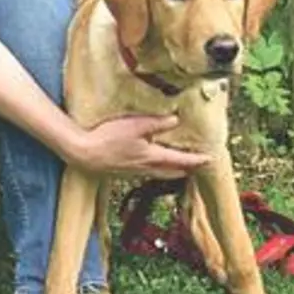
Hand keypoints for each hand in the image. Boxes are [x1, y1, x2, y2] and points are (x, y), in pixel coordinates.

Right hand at [61, 114, 210, 178]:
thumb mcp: (135, 125)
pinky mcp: (123, 171)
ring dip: (172, 170)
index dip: (196, 159)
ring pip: (160, 173)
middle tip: (198, 166)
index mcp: (152, 156)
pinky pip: (147, 172)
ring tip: (179, 168)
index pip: (180, 159)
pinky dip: (157, 170)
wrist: (84, 154)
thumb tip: (176, 120)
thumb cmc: (108, 138)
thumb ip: (156, 123)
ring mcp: (134, 171)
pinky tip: (151, 164)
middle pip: (172, 171)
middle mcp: (146, 167)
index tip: (209, 160)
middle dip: (186, 169)